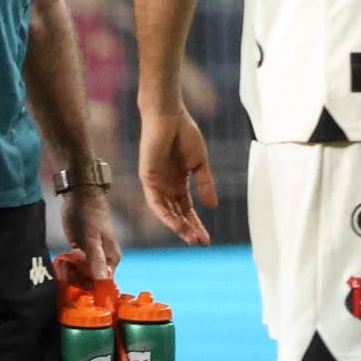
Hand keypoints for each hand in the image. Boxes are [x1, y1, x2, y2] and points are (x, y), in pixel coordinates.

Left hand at [61, 187, 119, 280]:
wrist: (80, 196)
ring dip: (69, 273)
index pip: (102, 284)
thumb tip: (103, 280)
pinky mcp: (82, 253)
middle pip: (90, 282)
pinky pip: (75, 268)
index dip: (87, 286)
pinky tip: (62, 262)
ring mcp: (93, 257)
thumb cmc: (88, 214)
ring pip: (81, 275)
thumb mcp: (91, 238)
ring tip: (63, 263)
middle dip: (75, 278)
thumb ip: (96, 259)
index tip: (73, 280)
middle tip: (65, 268)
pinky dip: (68, 267)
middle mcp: (105, 261)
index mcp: (112, 259)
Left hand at [137, 100, 214, 243]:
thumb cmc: (185, 134)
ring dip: (178, 226)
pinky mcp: (147, 179)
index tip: (207, 240)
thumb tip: (213, 206)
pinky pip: (155, 202)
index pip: (187, 209)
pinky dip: (166, 214)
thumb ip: (205, 184)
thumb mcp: (200, 163)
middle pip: (178, 214)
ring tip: (191, 238)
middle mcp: (166, 186)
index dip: (197, 224)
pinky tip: (176, 224)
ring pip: (166, 212)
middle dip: (189, 229)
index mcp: (179, 182)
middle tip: (201, 243)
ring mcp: (156, 184)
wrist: (169, 117)